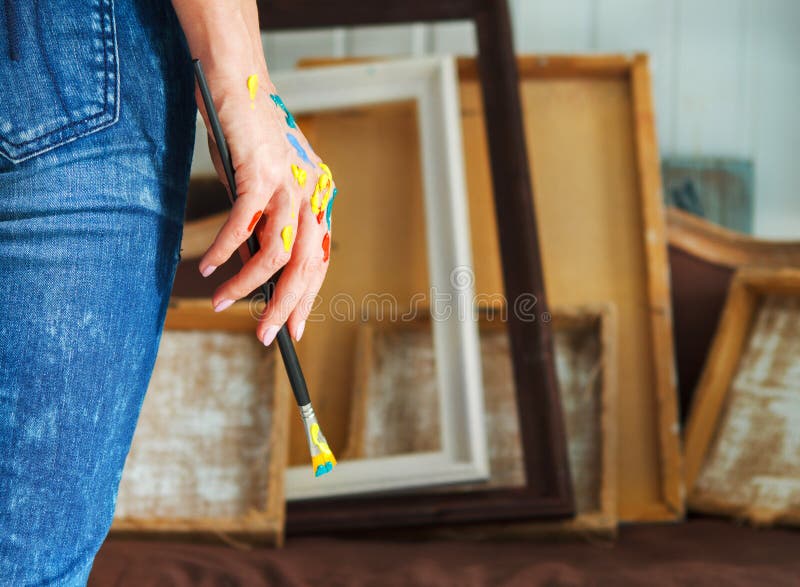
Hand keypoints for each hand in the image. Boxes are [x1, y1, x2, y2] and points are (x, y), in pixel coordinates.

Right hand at [173, 0, 335, 345]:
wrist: (238, 80)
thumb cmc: (250, 136)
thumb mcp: (266, 185)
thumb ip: (269, 223)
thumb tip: (256, 270)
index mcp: (320, 197)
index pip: (318, 260)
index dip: (306, 298)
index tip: (294, 328)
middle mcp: (313, 192)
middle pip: (305, 266)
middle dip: (285, 307)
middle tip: (268, 338)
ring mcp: (290, 182)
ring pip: (276, 253)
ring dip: (246, 284)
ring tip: (222, 303)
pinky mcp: (260, 171)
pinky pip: (243, 225)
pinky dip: (224, 250)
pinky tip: (208, 266)